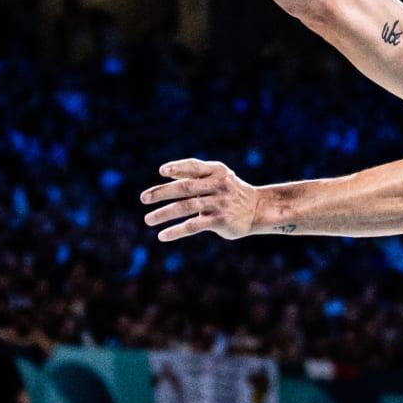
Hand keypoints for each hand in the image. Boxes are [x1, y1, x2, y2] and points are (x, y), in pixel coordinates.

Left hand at [141, 159, 259, 242]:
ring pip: (186, 207)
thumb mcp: (217, 178)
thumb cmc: (231, 192)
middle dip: (162, 192)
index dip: (178, 168)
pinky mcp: (219, 221)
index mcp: (216, 171)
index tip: (162, 172)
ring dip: (164, 213)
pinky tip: (162, 236)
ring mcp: (219, 203)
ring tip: (148, 219)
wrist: (258, 209)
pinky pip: (193, 226)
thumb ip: (194, 175)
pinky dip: (176, 231)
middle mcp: (218, 185)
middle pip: (185, 187)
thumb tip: (167, 172)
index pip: (194, 167)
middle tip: (143, 198)